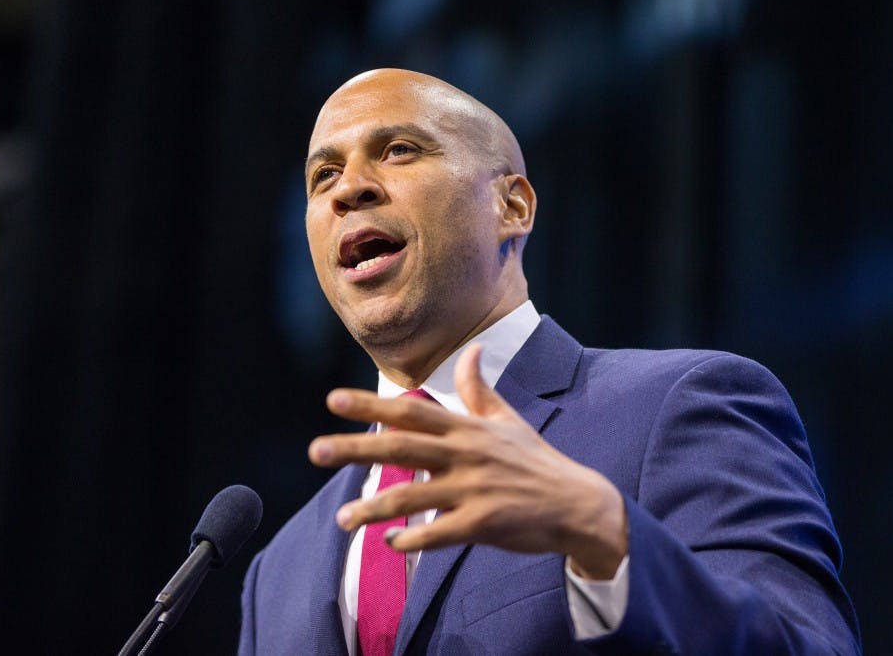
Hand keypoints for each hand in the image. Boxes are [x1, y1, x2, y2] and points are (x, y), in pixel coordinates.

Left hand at [308, 344, 628, 578]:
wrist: (576, 503)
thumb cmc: (535, 460)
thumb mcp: (507, 419)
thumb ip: (479, 388)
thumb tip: (471, 349)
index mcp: (468, 428)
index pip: (411, 411)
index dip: (371, 404)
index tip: (333, 400)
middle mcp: (466, 454)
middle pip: (402, 447)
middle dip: (356, 448)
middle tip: (315, 450)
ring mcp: (474, 489)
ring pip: (413, 497)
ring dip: (374, 508)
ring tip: (343, 520)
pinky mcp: (484, 523)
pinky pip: (439, 533)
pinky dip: (413, 539)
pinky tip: (390, 543)